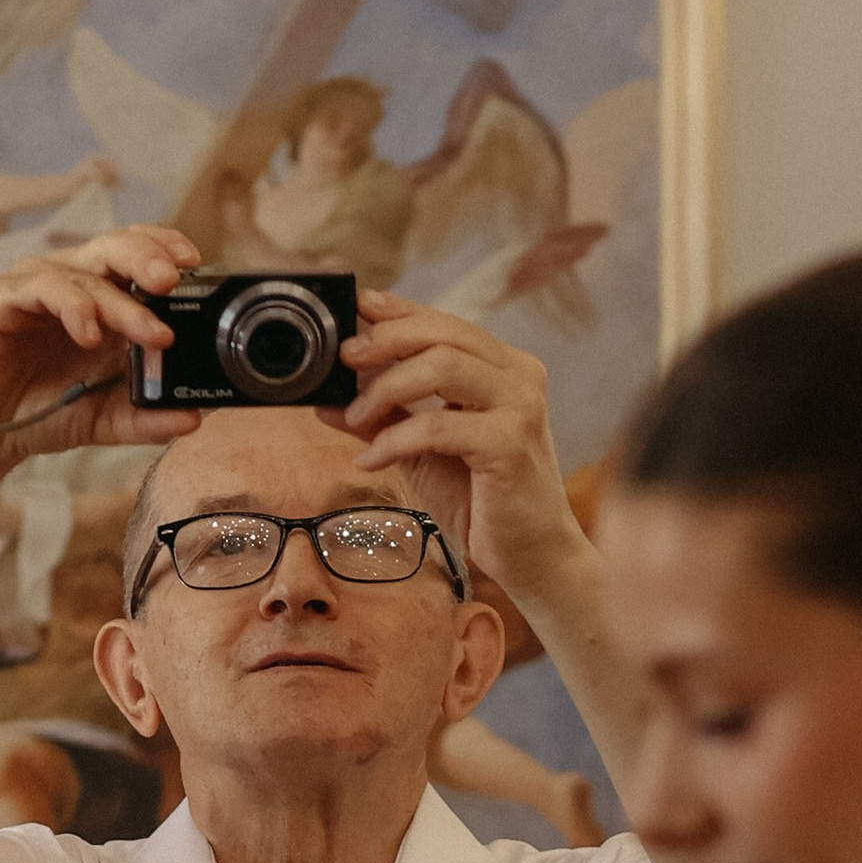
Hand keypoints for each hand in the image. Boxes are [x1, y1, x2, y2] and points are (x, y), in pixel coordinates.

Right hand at [0, 227, 204, 456]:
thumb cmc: (44, 410)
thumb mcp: (106, 419)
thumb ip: (146, 417)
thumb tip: (193, 418)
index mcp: (103, 297)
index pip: (140, 254)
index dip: (167, 249)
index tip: (197, 266)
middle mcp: (73, 281)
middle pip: (116, 246)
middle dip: (149, 259)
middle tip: (174, 281)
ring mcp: (37, 285)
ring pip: (85, 271)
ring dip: (122, 302)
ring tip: (150, 334)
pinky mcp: (2, 299)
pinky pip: (41, 287)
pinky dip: (71, 307)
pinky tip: (88, 333)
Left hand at [339, 295, 590, 606]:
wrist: (532, 557)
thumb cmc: (484, 504)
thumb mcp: (424, 453)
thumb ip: (385, 421)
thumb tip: (329, 401)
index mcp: (504, 369)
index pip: (446, 324)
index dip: (398, 310)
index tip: (356, 305)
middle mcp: (518, 376)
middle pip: (443, 333)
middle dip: (386, 340)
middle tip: (345, 358)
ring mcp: (519, 406)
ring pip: (442, 366)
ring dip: (386, 387)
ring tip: (355, 418)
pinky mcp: (508, 443)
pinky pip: (438, 426)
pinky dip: (395, 440)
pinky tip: (370, 460)